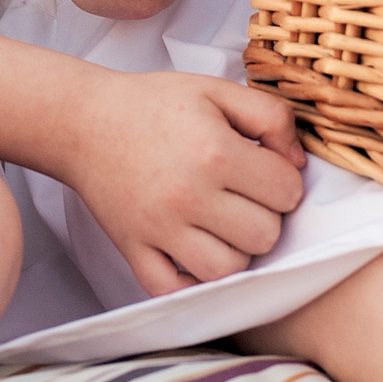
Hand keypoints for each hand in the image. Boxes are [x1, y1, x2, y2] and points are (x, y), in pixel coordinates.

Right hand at [54, 70, 306, 296]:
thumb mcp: (217, 90)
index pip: (287, 192)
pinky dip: (191, 280)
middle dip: (265, 216)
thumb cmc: (153, 104)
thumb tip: (298, 162)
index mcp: (216, 153)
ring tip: (221, 223)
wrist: (84, 122)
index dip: (284, 180)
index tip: (264, 170)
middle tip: (244, 196)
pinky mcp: (134, 251)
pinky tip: (194, 251)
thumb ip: (271, 116)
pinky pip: (175, 290)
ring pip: (227, 269)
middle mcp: (190, 196)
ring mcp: (159, 230)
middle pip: (265, 236)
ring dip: (235, 249)